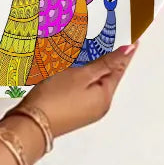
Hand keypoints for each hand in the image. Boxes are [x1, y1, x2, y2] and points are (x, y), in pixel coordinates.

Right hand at [17, 43, 136, 139]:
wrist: (31, 123)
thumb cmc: (54, 98)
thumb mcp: (82, 75)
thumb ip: (105, 63)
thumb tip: (127, 52)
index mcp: (105, 96)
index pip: (119, 69)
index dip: (125, 54)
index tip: (133, 41)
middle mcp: (100, 106)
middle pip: (109, 78)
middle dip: (110, 62)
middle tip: (113, 42)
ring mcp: (87, 111)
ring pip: (96, 85)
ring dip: (96, 70)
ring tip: (94, 53)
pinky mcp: (74, 112)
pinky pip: (85, 92)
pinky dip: (84, 80)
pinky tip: (76, 72)